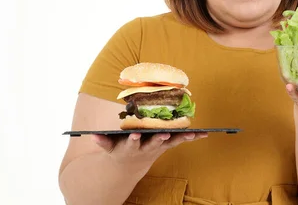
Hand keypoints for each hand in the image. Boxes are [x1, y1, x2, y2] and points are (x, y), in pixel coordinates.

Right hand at [91, 131, 207, 171]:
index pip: (131, 142)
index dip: (133, 139)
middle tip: (164, 134)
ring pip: (171, 143)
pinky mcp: (168, 145)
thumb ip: (103, 141)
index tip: (135, 135)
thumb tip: (93, 136)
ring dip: (181, 139)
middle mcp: (147, 148)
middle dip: (158, 139)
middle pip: (154, 144)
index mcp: (131, 147)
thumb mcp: (110, 147)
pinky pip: (182, 140)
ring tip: (191, 134)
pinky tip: (205, 133)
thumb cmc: (120, 149)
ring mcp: (159, 147)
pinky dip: (193, 137)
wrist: (132, 164)